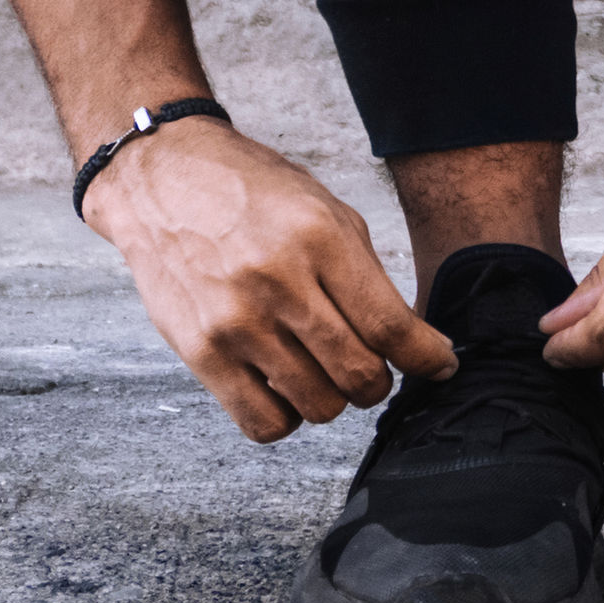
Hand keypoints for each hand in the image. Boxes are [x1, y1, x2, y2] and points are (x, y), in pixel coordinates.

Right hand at [80, 120, 456, 440]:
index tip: (440, 365)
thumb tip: (413, 342)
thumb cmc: (253, 194)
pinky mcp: (200, 352)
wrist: (163, 180)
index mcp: (319, 239)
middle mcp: (277, 282)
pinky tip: (285, 387)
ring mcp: (235, 322)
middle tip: (372, 366)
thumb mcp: (325, 210)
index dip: (426, 357)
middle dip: (379, 381)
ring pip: (318, 406)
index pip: (390, 326)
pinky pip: (263, 423)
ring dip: (334, 398)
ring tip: (322, 369)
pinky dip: (287, 417)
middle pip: (358, 373)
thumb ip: (367, 276)